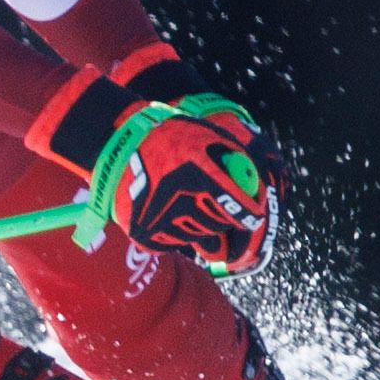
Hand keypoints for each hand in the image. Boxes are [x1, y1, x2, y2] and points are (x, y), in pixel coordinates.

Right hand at [28, 68, 281, 276]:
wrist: (120, 145)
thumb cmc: (173, 138)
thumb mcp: (209, 140)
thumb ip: (237, 165)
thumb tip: (259, 196)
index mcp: (198, 175)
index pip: (239, 209)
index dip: (250, 214)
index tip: (254, 216)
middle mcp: (179, 202)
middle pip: (221, 225)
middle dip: (223, 214)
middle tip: (214, 199)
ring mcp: (160, 222)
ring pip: (199, 235)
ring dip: (201, 221)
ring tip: (185, 196)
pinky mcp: (146, 236)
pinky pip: (176, 242)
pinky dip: (178, 228)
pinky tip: (168, 206)